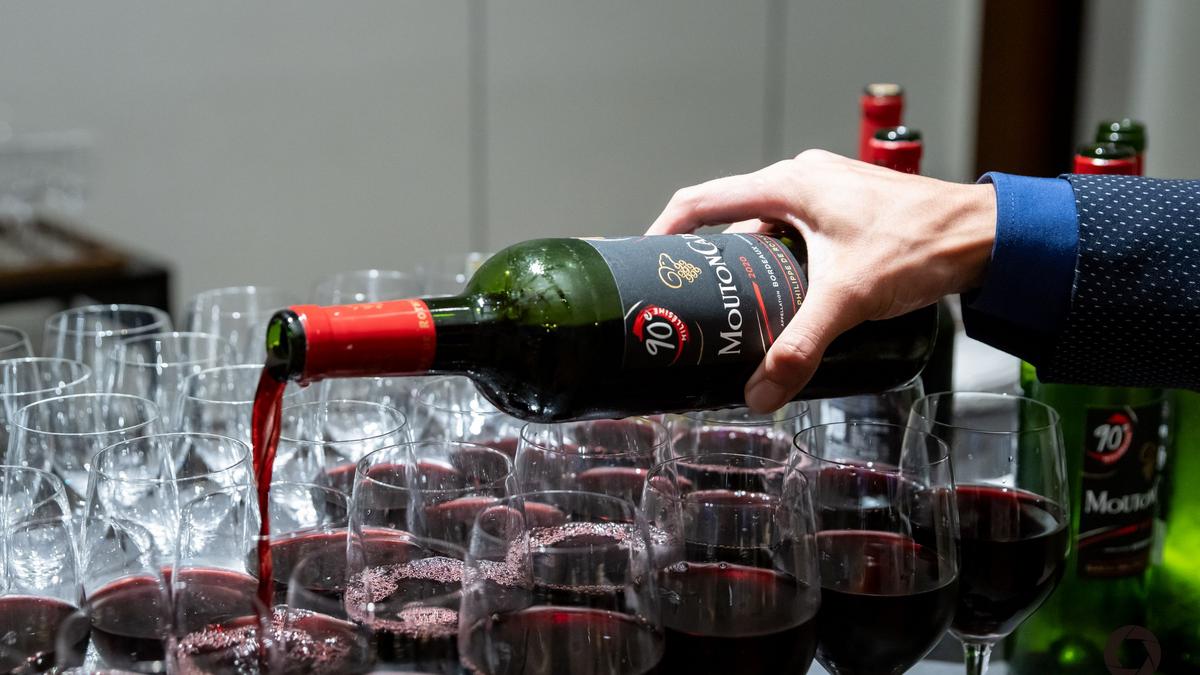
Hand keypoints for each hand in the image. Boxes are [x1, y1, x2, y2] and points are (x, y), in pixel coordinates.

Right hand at [647, 149, 995, 411]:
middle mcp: (804, 179)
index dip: (665, 231)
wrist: (988, 236)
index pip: (702, 200)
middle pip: (732, 216)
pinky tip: (790, 299)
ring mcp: (828, 192)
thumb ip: (799, 348)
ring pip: (767, 228)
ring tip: (738, 309)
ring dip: (749, 264)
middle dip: (707, 258)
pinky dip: (782, 263)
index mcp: (790, 184)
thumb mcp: (848, 300)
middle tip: (692, 299)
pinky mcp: (848, 210)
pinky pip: (796, 233)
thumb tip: (759, 394)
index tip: (645, 263)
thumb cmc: (923, 244)